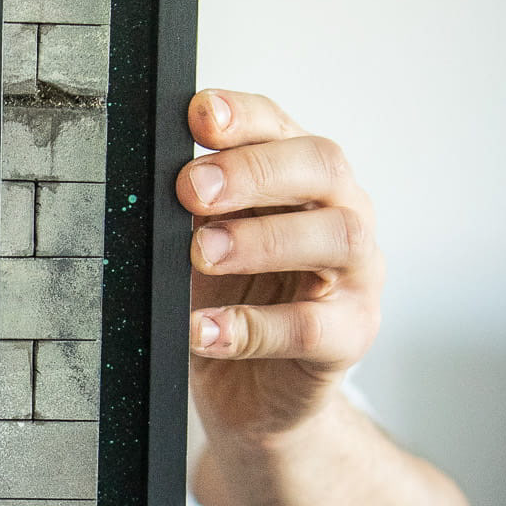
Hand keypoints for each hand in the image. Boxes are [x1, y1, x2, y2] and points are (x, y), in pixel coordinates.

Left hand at [178, 89, 382, 440]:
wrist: (256, 389)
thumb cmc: (232, 294)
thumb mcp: (206, 236)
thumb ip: (192, 203)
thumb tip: (148, 175)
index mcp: (302, 175)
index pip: (281, 125)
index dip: (243, 116)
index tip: (198, 116)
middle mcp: (342, 212)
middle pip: (322, 166)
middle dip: (253, 171)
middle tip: (191, 189)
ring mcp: (357, 275)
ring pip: (337, 238)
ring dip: (263, 239)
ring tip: (203, 253)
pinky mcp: (352, 336)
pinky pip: (312, 328)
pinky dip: (252, 328)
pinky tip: (203, 330)